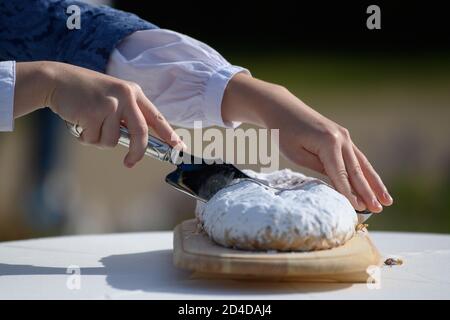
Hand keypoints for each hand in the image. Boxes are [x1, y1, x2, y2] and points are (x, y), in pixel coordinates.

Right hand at [14, 61, 182, 167]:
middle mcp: (126, 96)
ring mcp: (110, 104)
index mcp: (134, 93)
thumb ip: (127, 116)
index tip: (179, 147)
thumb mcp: (113, 97)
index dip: (169, 134)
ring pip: (113, 140)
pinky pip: (95, 139)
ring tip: (89, 123)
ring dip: (99, 140)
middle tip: (130, 163)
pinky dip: (86, 138)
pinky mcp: (93, 112)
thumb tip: (136, 144)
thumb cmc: (86, 93)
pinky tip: (79, 121)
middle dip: (137, 152)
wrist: (57, 79)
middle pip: (141, 133)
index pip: (156, 117)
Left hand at [222, 73, 392, 212]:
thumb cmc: (284, 133)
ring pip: (362, 164)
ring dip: (375, 183)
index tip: (359, 209)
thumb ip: (318, 168)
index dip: (349, 193)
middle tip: (379, 209)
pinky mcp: (343, 136)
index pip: (340, 174)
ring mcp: (344, 136)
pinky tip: (375, 184)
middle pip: (356, 170)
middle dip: (368, 192)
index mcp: (328, 143)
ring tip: (387, 200)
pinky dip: (367, 172)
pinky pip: (358, 157)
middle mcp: (341, 138)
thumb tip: (338, 182)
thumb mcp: (296, 154)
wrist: (283, 108)